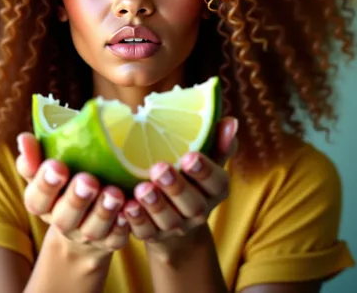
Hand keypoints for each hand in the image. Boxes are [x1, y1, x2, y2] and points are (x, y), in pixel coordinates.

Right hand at [15, 133, 129, 258]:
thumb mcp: (46, 170)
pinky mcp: (110, 241)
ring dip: (103, 212)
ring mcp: (87, 235)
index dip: (45, 184)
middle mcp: (63, 223)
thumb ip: (34, 156)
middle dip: (76, 199)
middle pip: (65, 217)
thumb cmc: (63, 184)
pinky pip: (117, 238)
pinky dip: (123, 225)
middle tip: (88, 180)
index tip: (56, 165)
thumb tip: (24, 139)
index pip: (37, 199)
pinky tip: (130, 208)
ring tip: (114, 193)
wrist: (82, 222)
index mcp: (42, 204)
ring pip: (93, 229)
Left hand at [123, 117, 237, 252]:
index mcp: (214, 191)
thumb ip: (218, 142)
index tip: (189, 155)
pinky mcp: (153, 236)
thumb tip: (229, 120)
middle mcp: (198, 212)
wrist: (177, 219)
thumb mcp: (207, 160)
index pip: (217, 183)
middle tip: (159, 168)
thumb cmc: (192, 178)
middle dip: (176, 187)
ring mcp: (176, 227)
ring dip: (154, 205)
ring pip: (168, 220)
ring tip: (141, 188)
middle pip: (192, 204)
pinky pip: (145, 233)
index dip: (205, 171)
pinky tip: (126, 207)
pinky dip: (135, 221)